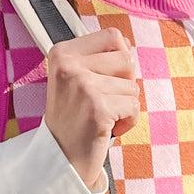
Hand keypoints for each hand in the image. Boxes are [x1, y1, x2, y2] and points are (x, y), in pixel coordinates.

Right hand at [42, 27, 139, 190]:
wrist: (60, 157)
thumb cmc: (74, 119)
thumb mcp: (77, 80)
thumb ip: (99, 57)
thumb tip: (124, 41)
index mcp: (62, 52)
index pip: (112, 36)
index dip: (117, 61)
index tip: (100, 82)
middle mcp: (68, 65)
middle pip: (126, 59)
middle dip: (123, 85)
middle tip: (100, 103)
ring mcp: (82, 85)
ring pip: (132, 85)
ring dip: (124, 106)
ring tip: (101, 117)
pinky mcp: (97, 107)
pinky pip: (134, 107)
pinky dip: (127, 123)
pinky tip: (106, 130)